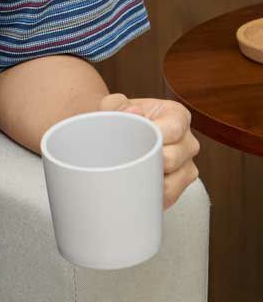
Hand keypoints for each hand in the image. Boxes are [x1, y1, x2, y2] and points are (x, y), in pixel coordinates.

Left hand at [98, 94, 200, 210]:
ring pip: (173, 182)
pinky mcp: (179, 186)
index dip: (154, 136)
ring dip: (147, 180)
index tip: (133, 140)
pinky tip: (135, 189)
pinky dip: (151, 195)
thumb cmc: (120, 119)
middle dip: (147, 160)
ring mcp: (186, 166)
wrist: (116, 137)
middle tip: (125, 158)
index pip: (174, 129)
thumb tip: (132, 113)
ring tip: (128, 174)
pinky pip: (168, 197)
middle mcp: (188, 141)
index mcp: (177, 117)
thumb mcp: (114, 105)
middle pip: (173, 158)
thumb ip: (117, 104)